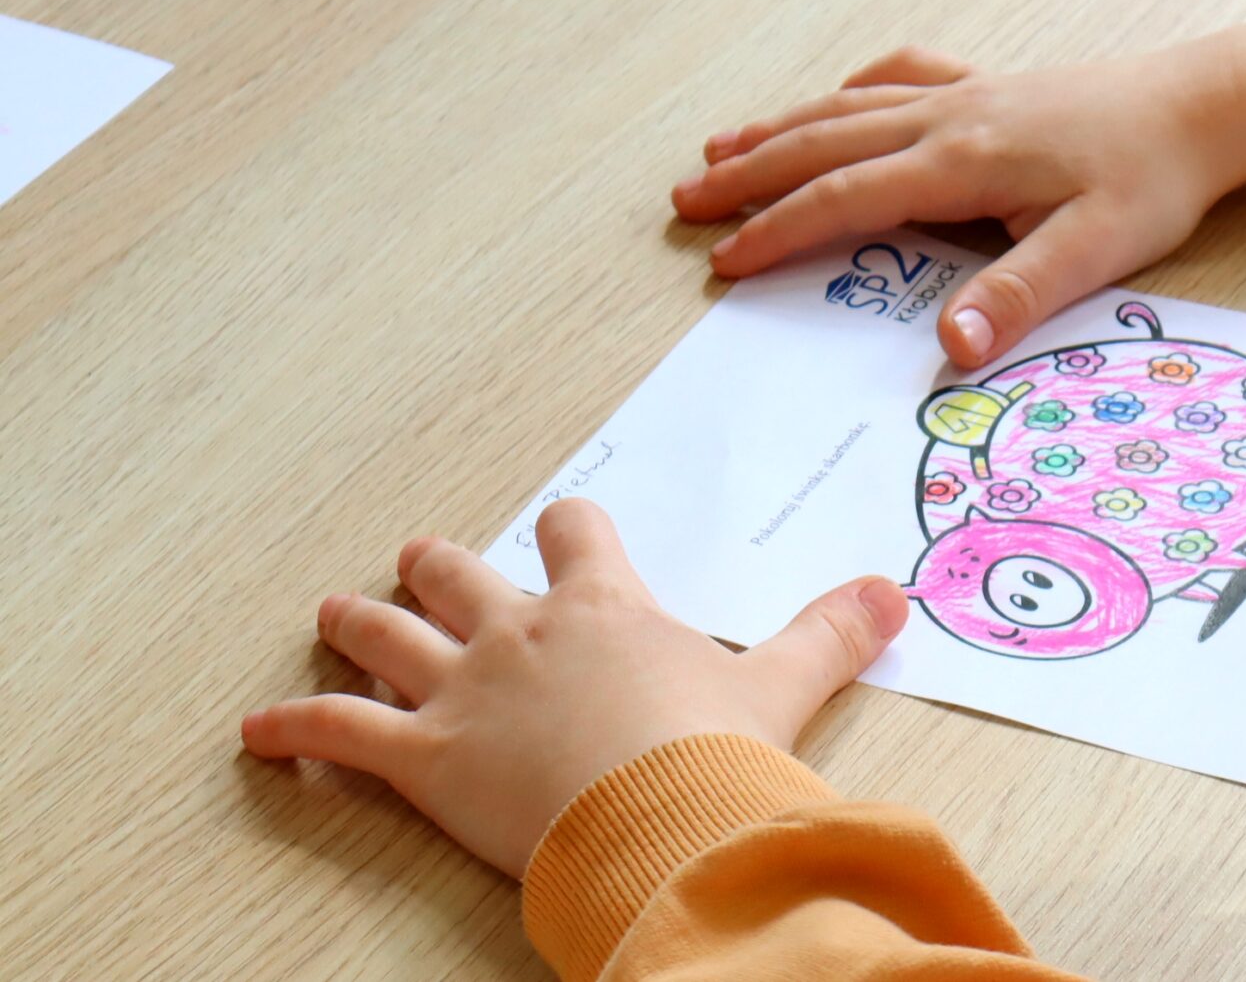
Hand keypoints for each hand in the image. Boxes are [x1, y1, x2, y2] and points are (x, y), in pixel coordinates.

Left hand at [240, 500, 904, 878]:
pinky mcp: (420, 757)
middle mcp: (522, 631)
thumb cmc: (712, 750)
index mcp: (604, 606)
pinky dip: (292, 730)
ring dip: (356, 624)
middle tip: (416, 559)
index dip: (567, 530)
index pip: (574, 537)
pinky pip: (338, 732)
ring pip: (389, 637)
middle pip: (462, 576)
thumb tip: (894, 589)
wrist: (654, 815)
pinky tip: (256, 730)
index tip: (561, 526)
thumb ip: (832, 633)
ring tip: (333, 610)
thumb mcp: (781, 686)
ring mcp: (464, 690)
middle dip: (437, 568)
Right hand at [672, 9, 1245, 369]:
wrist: (1206, 103)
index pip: (846, 197)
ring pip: (851, 105)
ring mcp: (969, 92)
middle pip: (825, 142)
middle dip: (750, 172)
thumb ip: (1018, 295)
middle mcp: (951, 116)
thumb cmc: (1156, 178)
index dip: (777, 230)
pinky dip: (854, 88)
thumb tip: (950, 349)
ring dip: (782, 127)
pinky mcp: (994, 83)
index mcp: (964, 161)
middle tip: (684, 199)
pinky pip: (902, 75)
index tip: (721, 259)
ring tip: (720, 146)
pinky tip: (839, 95)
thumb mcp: (1096, 247)